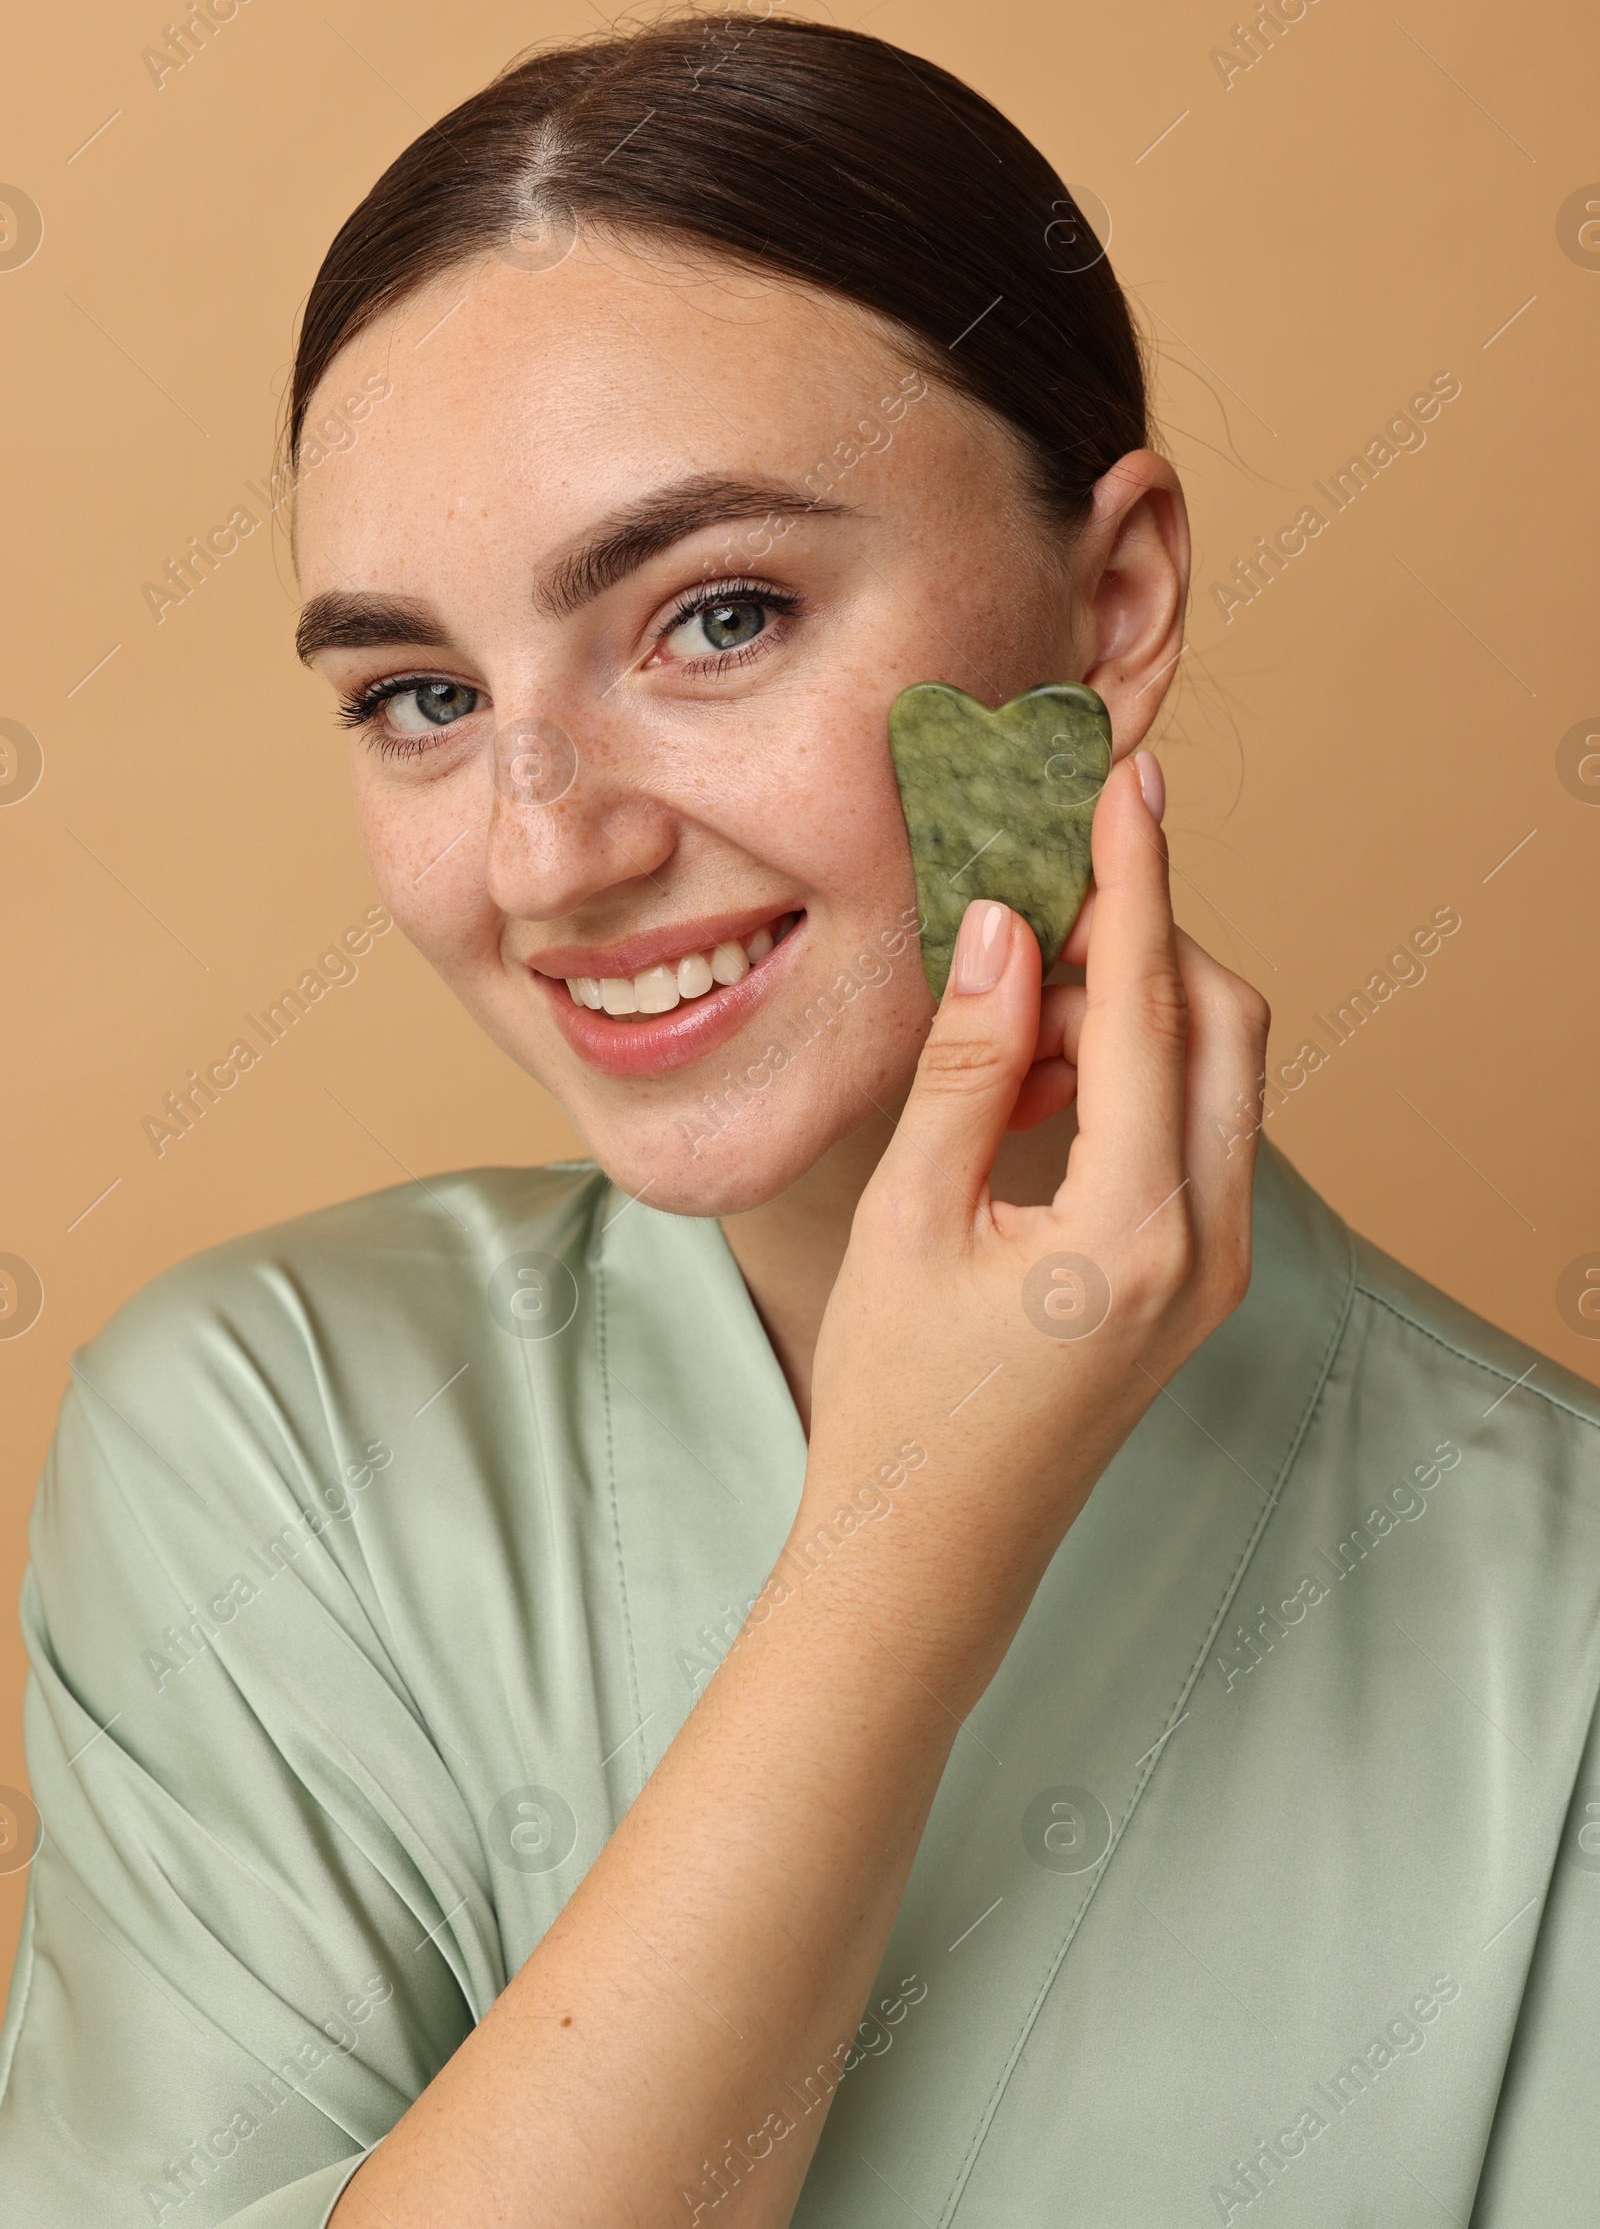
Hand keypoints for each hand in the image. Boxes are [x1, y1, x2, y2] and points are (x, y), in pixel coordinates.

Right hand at [796, 753, 1270, 1676]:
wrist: (932, 1548)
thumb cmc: (898, 1398)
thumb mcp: (910, 1216)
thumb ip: (966, 1065)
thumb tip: (1004, 932)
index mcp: (1135, 1227)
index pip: (1153, 1007)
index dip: (1137, 880)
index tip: (1128, 781)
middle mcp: (1209, 1243)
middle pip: (1224, 1024)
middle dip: (1146, 941)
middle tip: (1040, 904)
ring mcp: (1219, 1268)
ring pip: (1220, 1076)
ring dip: (1136, 1012)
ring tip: (1011, 1014)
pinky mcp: (1201, 1279)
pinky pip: (1199, 1134)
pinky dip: (1136, 1079)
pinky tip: (1036, 1084)